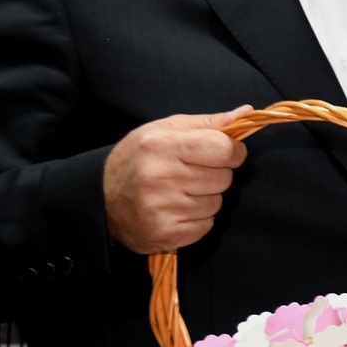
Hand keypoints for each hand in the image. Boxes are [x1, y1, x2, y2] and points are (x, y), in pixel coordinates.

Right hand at [102, 108, 251, 255]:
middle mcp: (159, 177)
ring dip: (205, 198)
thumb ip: (208, 123)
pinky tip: (175, 210)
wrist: (99, 199)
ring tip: (178, 192)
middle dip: (214, 175)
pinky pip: (206, 225)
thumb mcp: (165, 130)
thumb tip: (246, 113)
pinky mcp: (165, 234)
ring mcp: (160, 208)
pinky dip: (197, 219)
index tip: (223, 153)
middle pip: (224, 178)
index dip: (232, 151)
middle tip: (189, 173)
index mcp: (161, 145)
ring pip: (217, 203)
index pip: (225, 149)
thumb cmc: (138, 159)